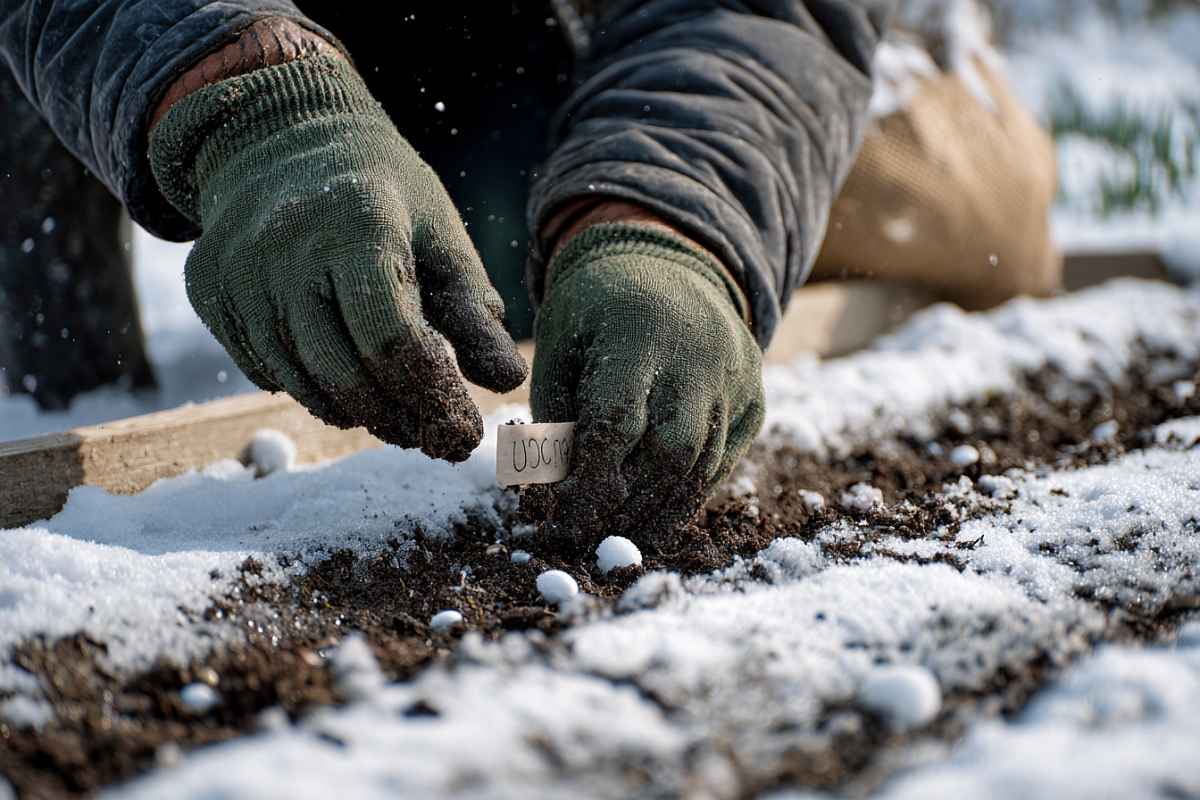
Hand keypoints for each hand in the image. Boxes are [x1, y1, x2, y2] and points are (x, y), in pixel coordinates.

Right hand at [149, 56, 526, 461]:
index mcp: (357, 225)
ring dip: (360, 413)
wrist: (279, 139)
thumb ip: (473, 310)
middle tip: (436, 439)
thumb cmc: (381, 193)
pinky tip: (347, 382)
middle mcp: (286, 249)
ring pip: (303, 383)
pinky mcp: (210, 293)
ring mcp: (239, 273)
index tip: (465, 433)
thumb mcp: (439, 236)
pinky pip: (266, 370)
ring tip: (402, 419)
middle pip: (346, 373)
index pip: (393, 340)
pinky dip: (313, 389)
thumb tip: (510, 380)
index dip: (433, 397)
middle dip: (400, 419)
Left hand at [530, 223, 764, 536]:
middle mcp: (698, 358)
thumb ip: (554, 416)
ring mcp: (734, 379)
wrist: (668, 262)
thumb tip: (553, 495)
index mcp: (638, 337)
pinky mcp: (753, 398)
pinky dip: (693, 493)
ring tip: (627, 540)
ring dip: (663, 511)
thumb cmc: (595, 311)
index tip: (566, 525)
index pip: (617, 426)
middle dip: (631, 507)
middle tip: (597, 540)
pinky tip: (662, 515)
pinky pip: (726, 459)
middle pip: (670, 452)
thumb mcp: (558, 346)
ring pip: (703, 464)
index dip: (591, 485)